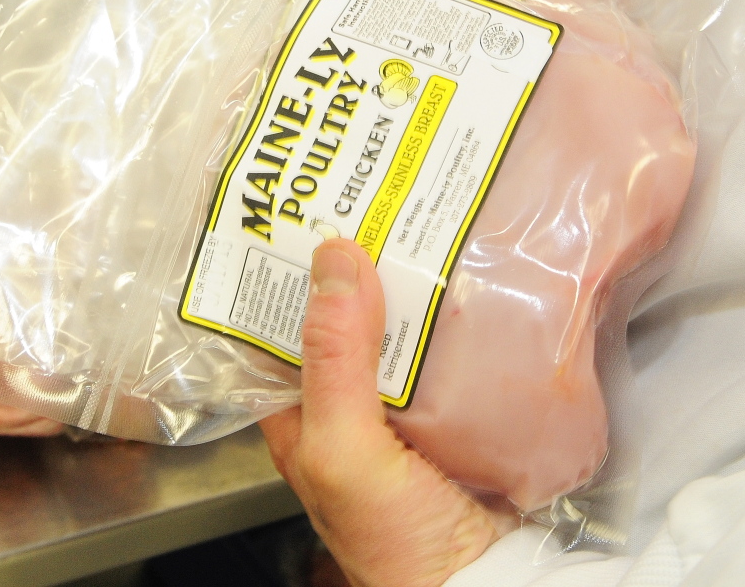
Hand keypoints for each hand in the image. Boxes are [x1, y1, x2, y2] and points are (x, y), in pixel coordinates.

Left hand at [260, 239, 501, 586]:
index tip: (300, 218)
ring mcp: (400, 404)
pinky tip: (467, 282)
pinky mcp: (450, 407)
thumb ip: (333, 364)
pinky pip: (444, 349)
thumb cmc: (396, 543)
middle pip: (342, 320)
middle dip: (353, 267)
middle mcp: (346, 404)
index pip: (277, 327)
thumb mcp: (344, 449)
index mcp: (301, 412)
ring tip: (419, 223)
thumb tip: (333, 261)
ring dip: (405, 285)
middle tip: (371, 202)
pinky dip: (452, 316)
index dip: (285, 274)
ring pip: (394, 329)